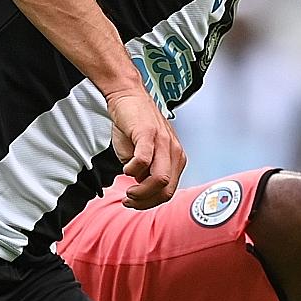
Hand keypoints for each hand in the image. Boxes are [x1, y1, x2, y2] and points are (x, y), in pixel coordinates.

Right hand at [105, 89, 184, 209]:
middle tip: (130, 200)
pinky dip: (133, 170)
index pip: (169, 191)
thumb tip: (142, 191)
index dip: (151, 203)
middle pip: (167, 189)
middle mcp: (174, 151)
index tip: (135, 203)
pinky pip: (144, 160)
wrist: (128, 96)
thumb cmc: (134, 125)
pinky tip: (125, 168)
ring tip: (128, 190)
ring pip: (160, 179)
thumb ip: (145, 173)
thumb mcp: (144, 154)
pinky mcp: (148, 133)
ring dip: (141, 191)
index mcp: (175, 158)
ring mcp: (163, 142)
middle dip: (146, 201)